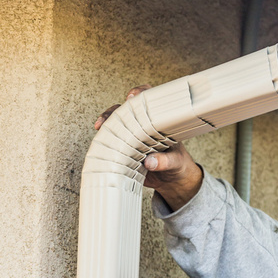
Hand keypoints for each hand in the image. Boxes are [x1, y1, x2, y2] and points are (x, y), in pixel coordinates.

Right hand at [94, 85, 202, 210]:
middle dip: (114, 111)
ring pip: (115, 126)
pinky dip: (104, 143)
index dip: (140, 94)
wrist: (173, 183)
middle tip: (109, 117)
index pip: (149, 101)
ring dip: (106, 125)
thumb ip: (165, 161)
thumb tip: (150, 162)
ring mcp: (133, 139)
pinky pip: (111, 144)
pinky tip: (99, 145)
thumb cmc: (178, 165)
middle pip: (126, 111)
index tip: (132, 97)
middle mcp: (143, 128)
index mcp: (159, 123)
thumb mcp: (176, 162)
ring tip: (101, 128)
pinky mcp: (125, 153)